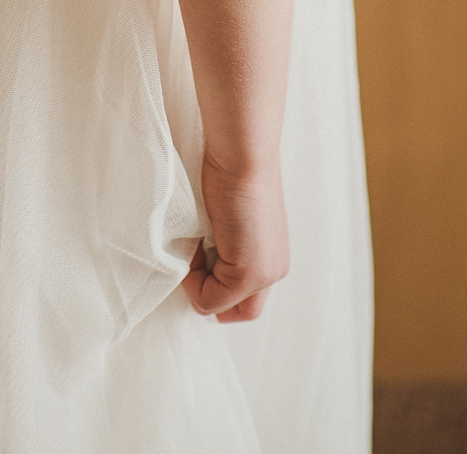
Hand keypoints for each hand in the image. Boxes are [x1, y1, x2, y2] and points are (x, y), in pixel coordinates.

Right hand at [182, 153, 289, 322]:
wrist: (242, 155)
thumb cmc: (230, 172)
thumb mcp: (228, 219)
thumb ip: (223, 247)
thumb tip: (199, 270)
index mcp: (271, 256)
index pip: (247, 297)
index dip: (218, 286)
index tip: (198, 260)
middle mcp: (273, 270)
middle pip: (243, 311)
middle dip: (212, 297)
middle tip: (193, 265)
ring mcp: (264, 274)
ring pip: (224, 306)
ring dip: (201, 285)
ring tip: (194, 246)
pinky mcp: (247, 273)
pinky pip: (210, 299)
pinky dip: (193, 281)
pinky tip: (194, 244)